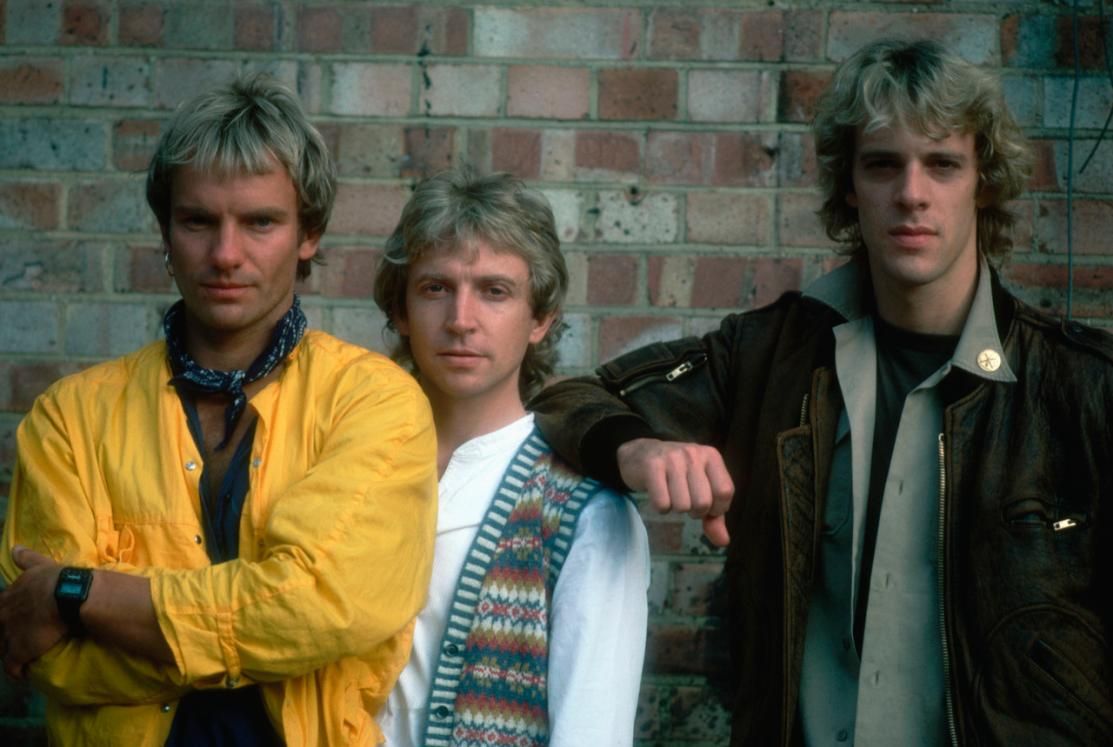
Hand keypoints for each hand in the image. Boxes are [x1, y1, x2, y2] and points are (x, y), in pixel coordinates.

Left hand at [0, 546, 67, 678]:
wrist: (67, 595)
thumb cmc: (56, 579)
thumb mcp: (40, 564)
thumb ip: (27, 559)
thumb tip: (14, 548)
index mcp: (10, 596)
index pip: (0, 606)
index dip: (3, 613)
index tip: (7, 618)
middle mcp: (5, 616)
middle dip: (2, 634)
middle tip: (9, 639)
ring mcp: (11, 634)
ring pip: (1, 647)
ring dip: (7, 652)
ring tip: (16, 658)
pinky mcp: (20, 651)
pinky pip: (12, 667)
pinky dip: (15, 672)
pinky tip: (21, 675)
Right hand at [616, 438, 733, 546]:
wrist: (641, 454)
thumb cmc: (677, 474)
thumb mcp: (701, 489)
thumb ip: (715, 516)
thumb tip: (723, 542)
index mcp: (711, 456)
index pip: (725, 492)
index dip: (716, 508)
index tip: (705, 505)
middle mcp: (693, 454)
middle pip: (703, 502)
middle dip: (694, 511)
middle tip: (685, 499)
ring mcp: (672, 458)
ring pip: (682, 506)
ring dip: (676, 508)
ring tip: (671, 494)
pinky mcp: (652, 466)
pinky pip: (662, 504)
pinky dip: (661, 507)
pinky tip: (659, 494)